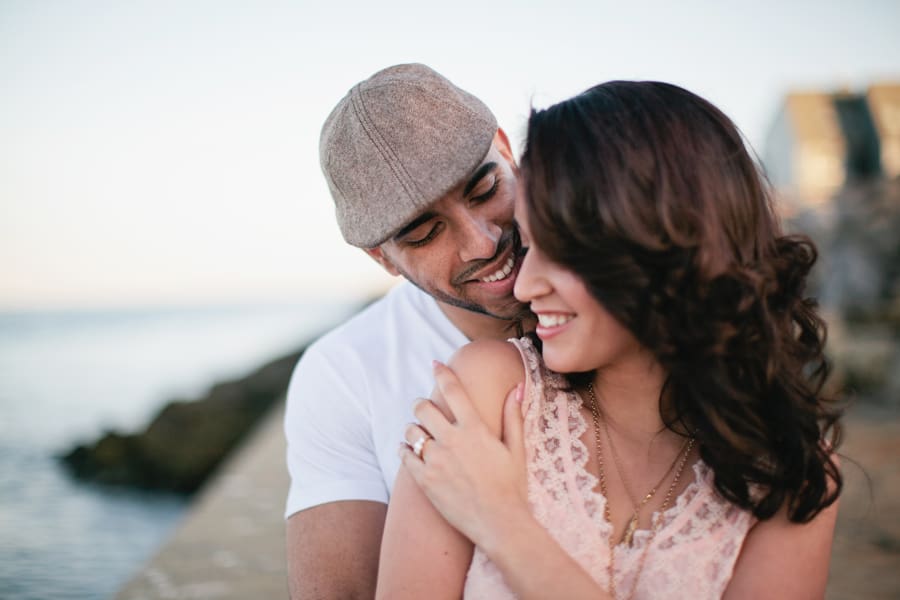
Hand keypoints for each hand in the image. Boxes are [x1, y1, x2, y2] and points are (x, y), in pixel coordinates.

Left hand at [399, 361, 529, 548]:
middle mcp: (453, 441)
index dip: (442, 373)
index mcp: (475, 429)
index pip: (453, 391)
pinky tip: (410, 451)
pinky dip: (405, 450)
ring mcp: (437, 461)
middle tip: (424, 409)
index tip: (436, 364)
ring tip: (420, 435)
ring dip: (413, 429)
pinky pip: (405, 456)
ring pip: (411, 431)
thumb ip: (513, 415)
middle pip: (423, 408)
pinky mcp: (425, 481)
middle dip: (421, 404)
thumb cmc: (512, 486)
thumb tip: (517, 387)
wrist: (500, 524)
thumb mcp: (516, 449)